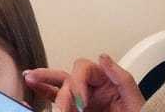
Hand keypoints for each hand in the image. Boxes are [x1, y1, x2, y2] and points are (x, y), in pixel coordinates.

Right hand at [25, 55, 142, 111]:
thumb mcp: (135, 100)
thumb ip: (122, 79)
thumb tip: (104, 58)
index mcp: (105, 80)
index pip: (83, 69)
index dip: (78, 83)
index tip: (81, 103)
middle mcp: (90, 88)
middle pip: (65, 76)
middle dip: (48, 77)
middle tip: (34, 80)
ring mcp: (82, 101)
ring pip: (57, 87)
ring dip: (41, 83)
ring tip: (28, 80)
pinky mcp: (76, 111)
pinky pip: (55, 100)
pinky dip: (42, 95)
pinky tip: (31, 92)